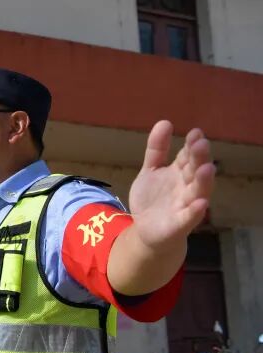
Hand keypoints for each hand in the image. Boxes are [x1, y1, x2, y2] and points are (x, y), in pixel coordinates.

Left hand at [128, 121, 215, 251]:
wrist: (145, 230)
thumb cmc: (153, 199)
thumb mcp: (150, 171)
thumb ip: (156, 149)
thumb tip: (165, 122)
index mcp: (180, 173)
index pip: (188, 157)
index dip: (191, 145)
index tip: (195, 133)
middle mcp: (186, 187)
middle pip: (195, 171)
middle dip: (199, 158)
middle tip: (201, 144)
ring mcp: (185, 206)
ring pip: (198, 192)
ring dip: (204, 181)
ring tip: (207, 168)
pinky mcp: (179, 224)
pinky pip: (189, 218)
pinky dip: (195, 212)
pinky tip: (200, 204)